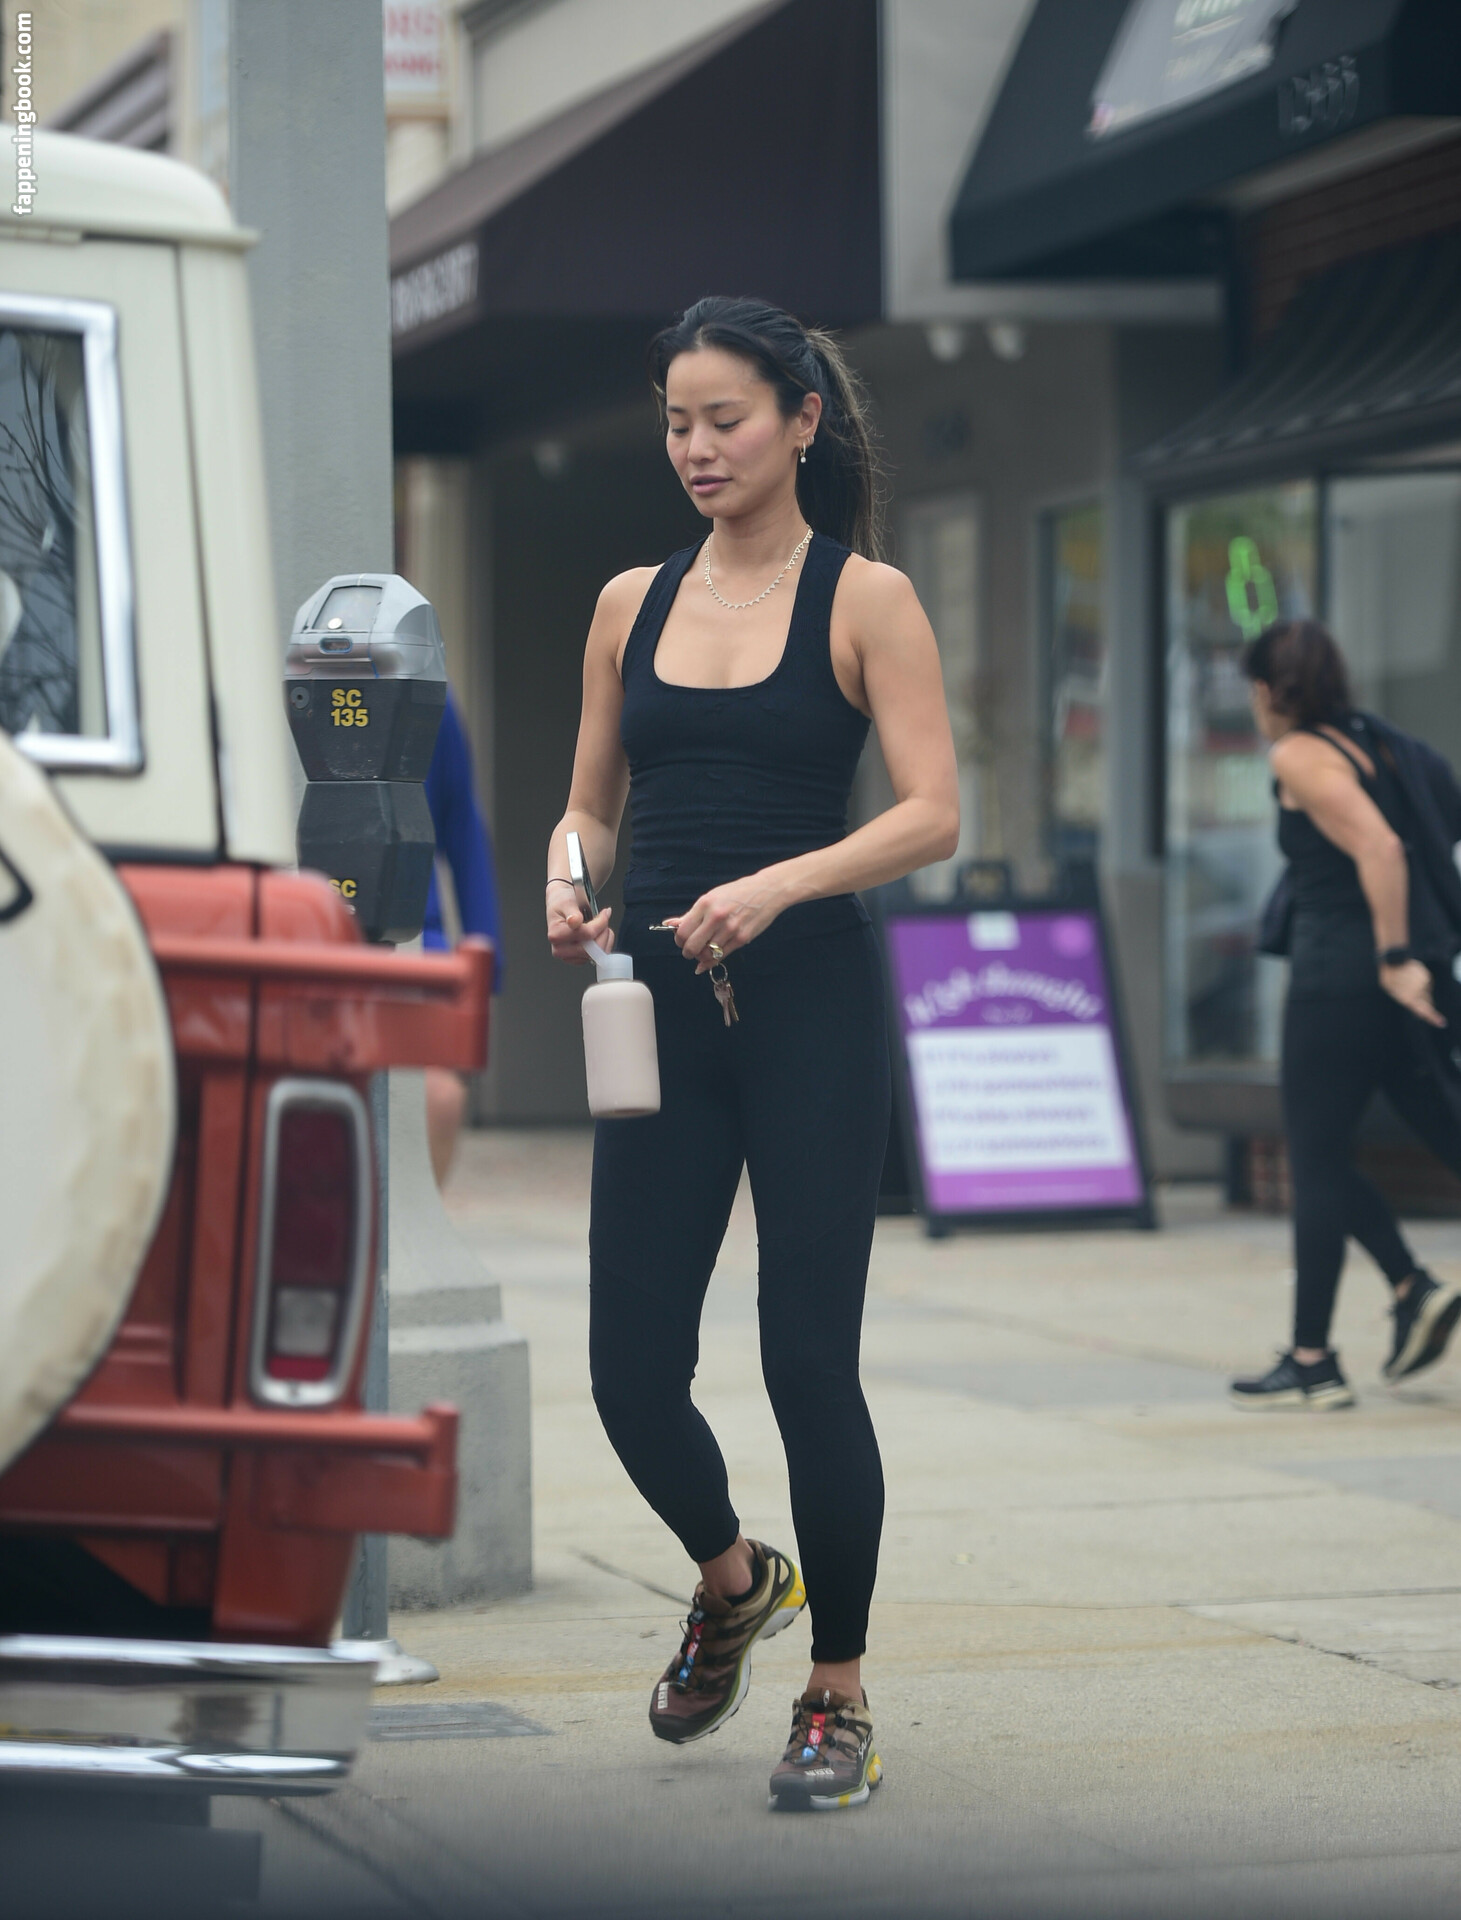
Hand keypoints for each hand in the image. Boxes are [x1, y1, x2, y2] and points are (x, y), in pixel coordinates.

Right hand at [547, 882, 612, 964]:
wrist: (561, 905)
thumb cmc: (562, 902)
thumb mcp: (566, 902)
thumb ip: (571, 912)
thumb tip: (573, 922)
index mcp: (555, 935)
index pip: (587, 934)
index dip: (601, 923)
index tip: (605, 912)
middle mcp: (560, 950)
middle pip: (593, 948)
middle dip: (603, 932)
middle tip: (603, 918)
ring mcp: (570, 957)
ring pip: (598, 954)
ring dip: (605, 938)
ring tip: (602, 925)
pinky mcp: (578, 959)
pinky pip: (598, 956)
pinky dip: (605, 944)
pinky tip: (601, 933)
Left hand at [671, 871, 790, 971]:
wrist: (767, 891)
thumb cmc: (738, 892)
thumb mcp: (712, 897)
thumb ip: (691, 914)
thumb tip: (669, 924)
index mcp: (705, 904)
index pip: (683, 931)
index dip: (679, 940)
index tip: (682, 940)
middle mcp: (716, 916)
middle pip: (692, 947)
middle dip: (688, 952)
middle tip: (690, 950)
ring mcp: (730, 929)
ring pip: (706, 955)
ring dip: (701, 957)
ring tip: (703, 951)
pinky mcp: (742, 938)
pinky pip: (721, 957)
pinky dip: (711, 962)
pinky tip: (708, 961)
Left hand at [1380, 957, 1444, 1026]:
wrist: (1394, 959)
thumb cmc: (1389, 978)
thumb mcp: (1393, 992)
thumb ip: (1405, 999)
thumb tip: (1418, 1003)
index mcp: (1409, 998)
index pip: (1424, 1010)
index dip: (1432, 1017)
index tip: (1441, 1023)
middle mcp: (1419, 992)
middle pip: (1427, 1003)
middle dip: (1423, 1004)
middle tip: (1411, 996)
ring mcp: (1424, 983)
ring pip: (1426, 993)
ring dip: (1420, 992)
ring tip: (1408, 983)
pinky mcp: (1427, 977)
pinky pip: (1426, 985)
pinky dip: (1421, 985)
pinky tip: (1412, 978)